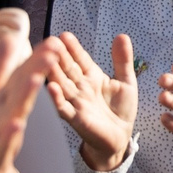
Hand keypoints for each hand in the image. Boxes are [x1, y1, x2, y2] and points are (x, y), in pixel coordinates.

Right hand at [39, 32, 137, 171]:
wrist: (121, 137)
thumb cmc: (120, 109)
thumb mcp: (126, 81)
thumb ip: (123, 60)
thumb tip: (122, 35)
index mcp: (91, 76)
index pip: (80, 59)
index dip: (73, 48)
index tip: (64, 36)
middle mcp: (80, 88)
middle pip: (67, 70)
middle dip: (59, 56)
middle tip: (50, 42)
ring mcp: (76, 103)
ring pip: (62, 85)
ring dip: (53, 73)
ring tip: (46, 59)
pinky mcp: (76, 119)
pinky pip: (64, 108)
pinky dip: (57, 98)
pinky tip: (50, 87)